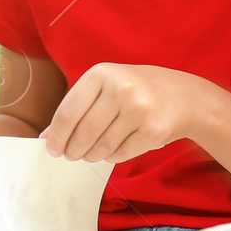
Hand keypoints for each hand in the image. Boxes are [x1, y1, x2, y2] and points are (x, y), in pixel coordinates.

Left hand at [40, 63, 200, 162]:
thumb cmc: (135, 90)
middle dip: (73, 149)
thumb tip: (47, 136)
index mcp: (101, 74)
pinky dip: (112, 156)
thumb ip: (76, 107)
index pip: (68, 112)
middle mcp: (120, 89)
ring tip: (91, 153)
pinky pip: (121, 153)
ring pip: (101, 146)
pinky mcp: (153, 130)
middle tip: (70, 155)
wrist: (183, 95)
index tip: (52, 150)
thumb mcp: (104, 86)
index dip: (56, 136)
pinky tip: (113, 149)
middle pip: (83, 132)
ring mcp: (139, 109)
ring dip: (92, 155)